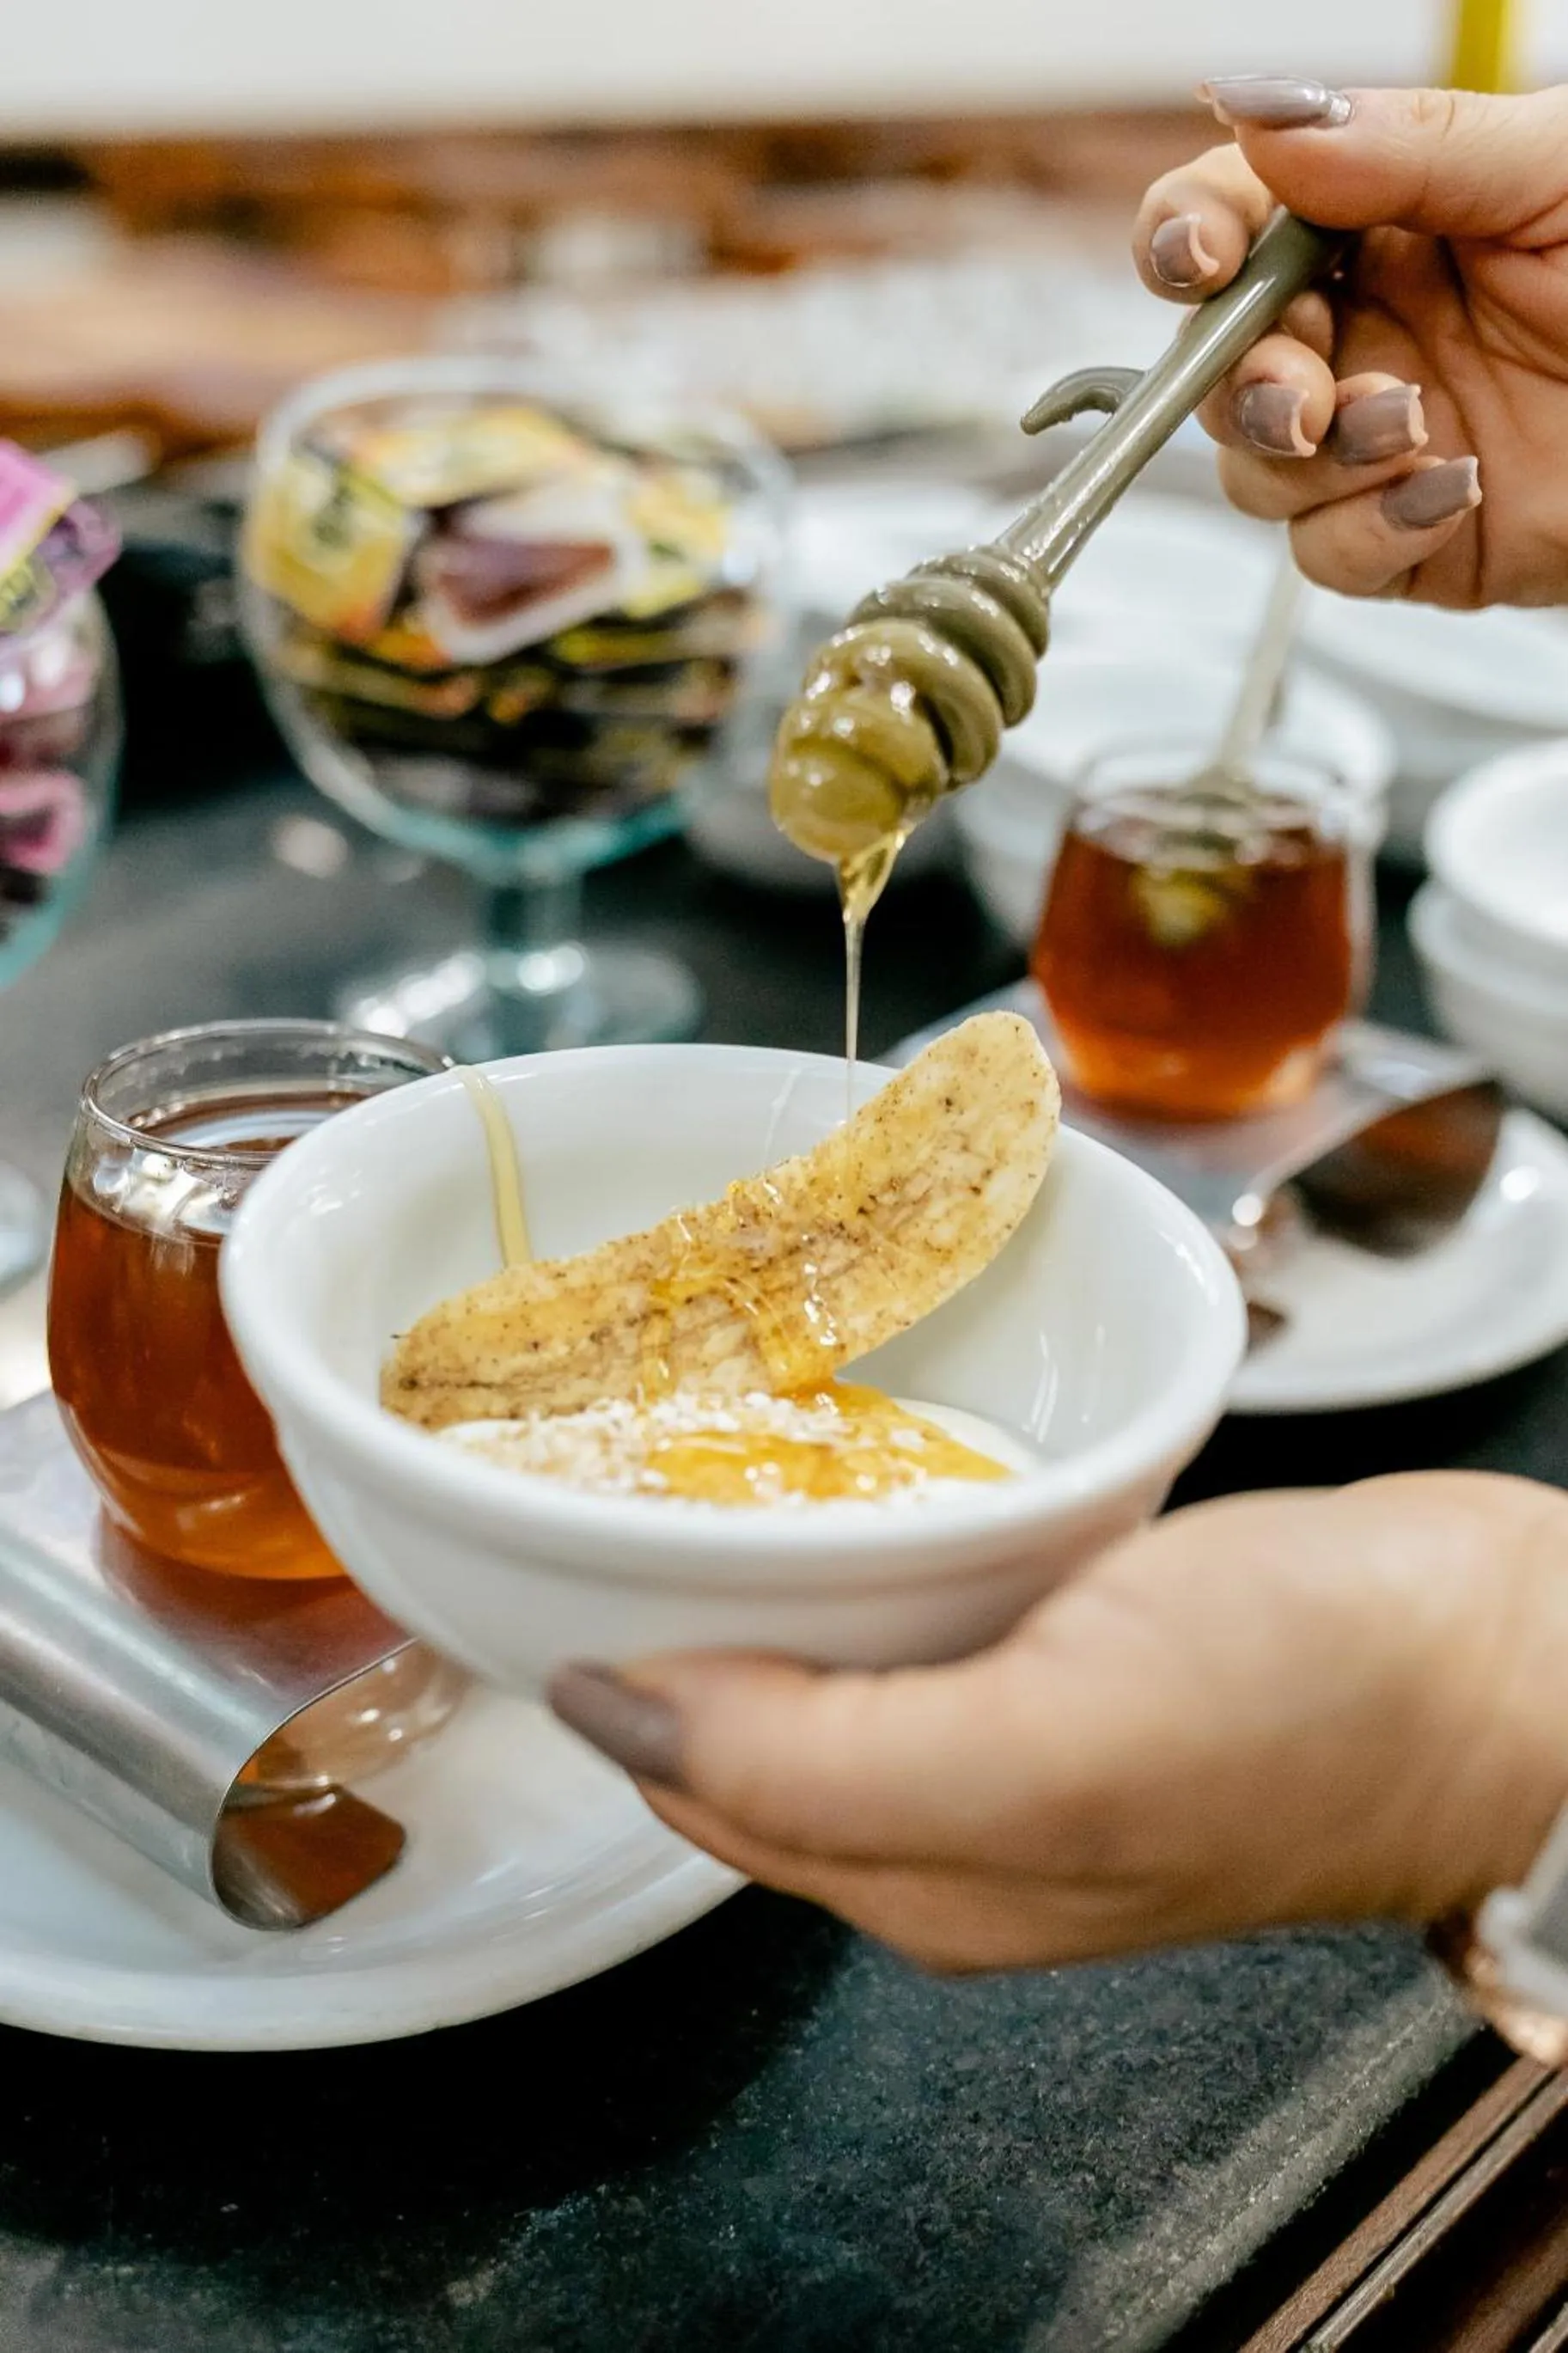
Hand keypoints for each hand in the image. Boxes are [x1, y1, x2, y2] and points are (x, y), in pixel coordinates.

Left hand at [550, 1474, 1567, 1972]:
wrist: (1501, 1662)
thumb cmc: (1310, 1711)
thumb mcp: (1050, 1754)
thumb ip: (823, 1763)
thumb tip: (614, 1714)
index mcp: (915, 1872)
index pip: (686, 1769)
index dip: (610, 1659)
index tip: (559, 1517)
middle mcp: (943, 1814)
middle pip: (736, 1705)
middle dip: (661, 1598)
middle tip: (607, 1443)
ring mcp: (1011, 1724)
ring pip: (819, 1640)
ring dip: (751, 1550)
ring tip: (694, 1430)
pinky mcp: (1074, 1641)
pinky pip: (919, 1586)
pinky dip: (860, 1520)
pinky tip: (855, 1452)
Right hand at [1132, 79, 1567, 607]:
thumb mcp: (1551, 174)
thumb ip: (1406, 148)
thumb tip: (1265, 111)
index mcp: (1383, 225)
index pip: (1235, 224)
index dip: (1189, 238)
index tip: (1200, 255)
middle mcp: (1369, 333)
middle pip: (1220, 365)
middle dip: (1242, 379)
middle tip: (1305, 388)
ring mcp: (1384, 442)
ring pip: (1259, 472)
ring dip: (1311, 458)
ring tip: (1411, 426)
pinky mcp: (1418, 541)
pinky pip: (1332, 555)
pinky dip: (1371, 530)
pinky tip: (1451, 488)